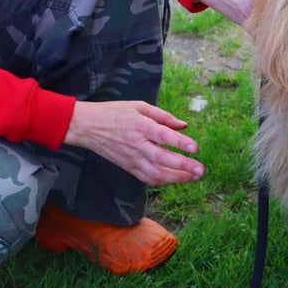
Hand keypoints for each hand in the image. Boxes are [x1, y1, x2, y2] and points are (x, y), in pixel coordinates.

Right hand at [64, 100, 203, 185]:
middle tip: (201, 170)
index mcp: (141, 126)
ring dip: (177, 178)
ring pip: (156, 174)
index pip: (163, 136)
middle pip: (162, 159)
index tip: (196, 148)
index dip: (180, 143)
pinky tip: (177, 179)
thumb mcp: (140, 106)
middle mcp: (137, 145)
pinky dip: (164, 181)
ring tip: (194, 177)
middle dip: (183, 166)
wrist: (87, 127)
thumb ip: (164, 116)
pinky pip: (147, 178)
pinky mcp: (128, 167)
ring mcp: (132, 159)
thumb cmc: (115, 113)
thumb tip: (184, 126)